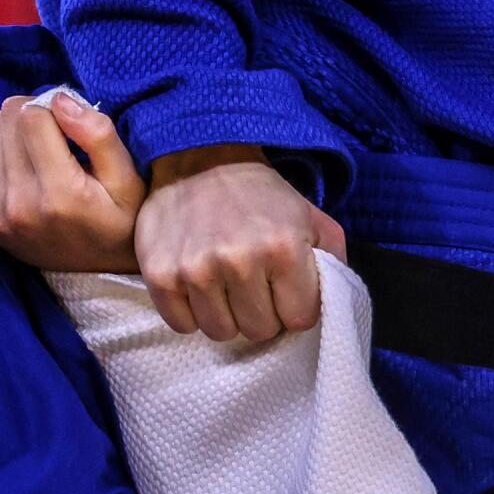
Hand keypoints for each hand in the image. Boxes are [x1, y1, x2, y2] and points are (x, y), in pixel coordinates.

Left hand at [0, 91, 146, 271]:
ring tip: (46, 151)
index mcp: (60, 193)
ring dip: (17, 133)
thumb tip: (60, 98)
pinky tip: (31, 170)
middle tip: (60, 133)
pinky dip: (6, 154)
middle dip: (33, 115)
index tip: (73, 121)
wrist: (101, 273)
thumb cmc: (123, 220)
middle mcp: (20, 205)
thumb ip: (99, 136)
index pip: (31, 116)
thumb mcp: (129, 179)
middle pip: (5, 120)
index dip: (53, 106)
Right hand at [136, 145, 346, 341]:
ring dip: (228, 315)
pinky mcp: (159, 274)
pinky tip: (201, 287)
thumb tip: (332, 306)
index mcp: (284, 248)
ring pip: (221, 332)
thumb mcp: (314, 219)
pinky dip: (193, 313)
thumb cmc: (264, 198)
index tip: (286, 289)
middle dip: (263, 313)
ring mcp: (195, 269)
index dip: (295, 308)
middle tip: (256, 286)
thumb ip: (334, 263)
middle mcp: (239, 261)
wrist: (202, 161)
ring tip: (228, 286)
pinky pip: (182, 325)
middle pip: (259, 331)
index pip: (299, 320)